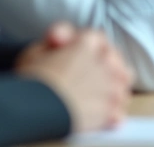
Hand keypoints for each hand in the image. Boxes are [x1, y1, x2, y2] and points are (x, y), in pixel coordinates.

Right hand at [17, 29, 132, 132]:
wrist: (32, 109)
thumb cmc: (30, 79)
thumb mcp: (36, 50)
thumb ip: (56, 38)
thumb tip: (62, 37)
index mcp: (88, 43)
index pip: (98, 39)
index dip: (87, 47)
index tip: (78, 56)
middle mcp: (106, 61)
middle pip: (115, 61)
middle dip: (105, 67)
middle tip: (89, 78)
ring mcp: (111, 86)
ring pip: (122, 85)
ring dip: (112, 89)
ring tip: (95, 97)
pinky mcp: (111, 111)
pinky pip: (119, 110)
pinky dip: (112, 113)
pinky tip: (99, 116)